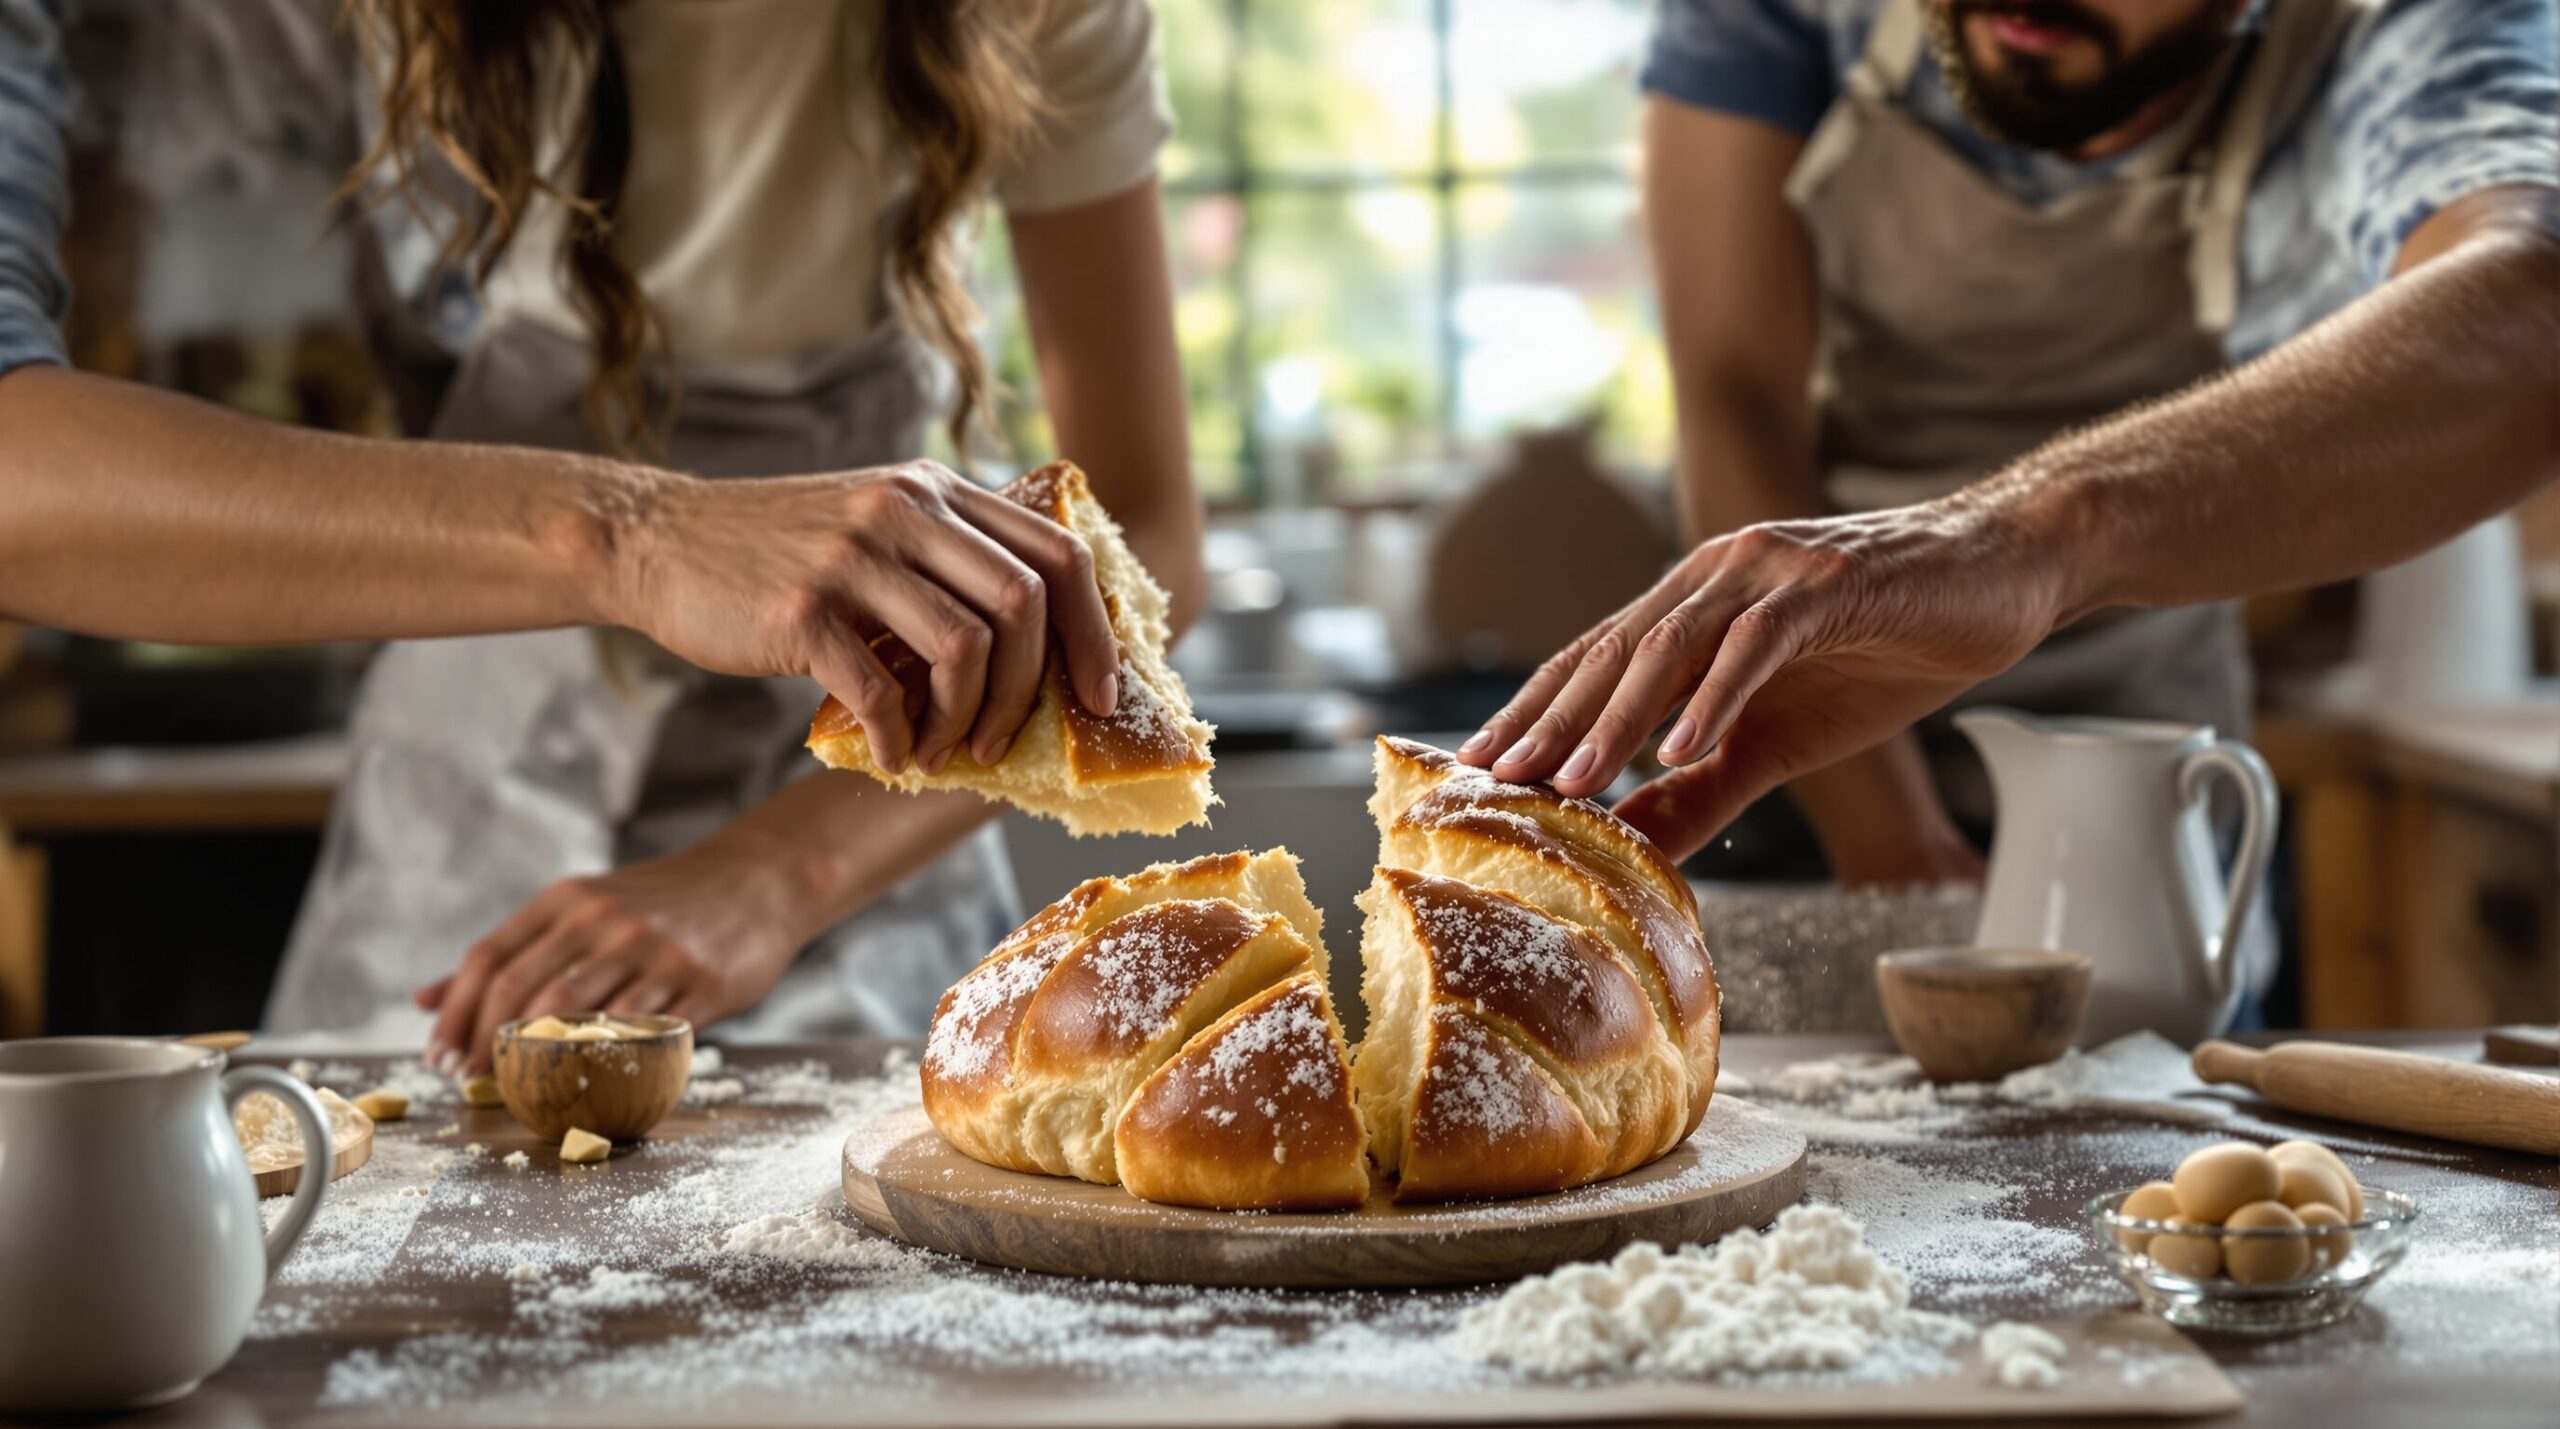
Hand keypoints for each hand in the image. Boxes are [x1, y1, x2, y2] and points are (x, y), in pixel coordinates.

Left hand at [415, 842, 807, 1076]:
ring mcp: (654, 952)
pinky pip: (642, 1034)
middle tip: (464, 1081)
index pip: (490, 958)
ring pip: (575, 1013)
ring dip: (536, 1061)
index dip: (454, 1013)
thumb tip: (424, 998)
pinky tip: (590, 1083)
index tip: (437, 1056)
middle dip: (482, 1043)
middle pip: (523, 990)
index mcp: (569, 899)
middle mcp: (605, 920)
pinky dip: (608, 1062)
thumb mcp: (582, 907)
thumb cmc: (660, 902)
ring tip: (516, 1090)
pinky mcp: (699, 984)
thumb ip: (512, 951)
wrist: (759, 881)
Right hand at [600, 461, 1121, 775]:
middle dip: (1036, 689)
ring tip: (949, 751)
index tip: (1100, 695)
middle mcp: (904, 510)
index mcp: (936, 491)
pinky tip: (893, 753)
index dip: (1095, 633)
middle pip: (1025, 604)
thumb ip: (949, 561)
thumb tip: (1039, 654)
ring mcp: (853, 558)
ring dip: (969, 720)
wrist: (661, 543)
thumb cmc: (781, 554)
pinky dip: (901, 738)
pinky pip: (883, 691)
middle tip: (1013, 739)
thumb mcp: (877, 525)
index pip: (1058, 554)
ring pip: (965, 650)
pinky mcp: (802, 611)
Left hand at [1459, 493, 2068, 860]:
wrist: (2004, 576)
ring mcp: (1772, 572)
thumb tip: (1628, 844)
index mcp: (1694, 604)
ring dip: (1616, 716)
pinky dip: (1716, 695)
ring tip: (1572, 778)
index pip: (1593, 661)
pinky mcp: (1833, 584)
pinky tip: (1681, 747)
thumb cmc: (1887, 653)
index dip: (1533, 715)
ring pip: (1672, 644)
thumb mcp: (1781, 739)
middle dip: (1550, 722)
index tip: (1476, 774)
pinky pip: (1758, 641)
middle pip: (1612, 651)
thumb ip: (1703, 787)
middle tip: (1496, 784)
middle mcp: (1716, 574)